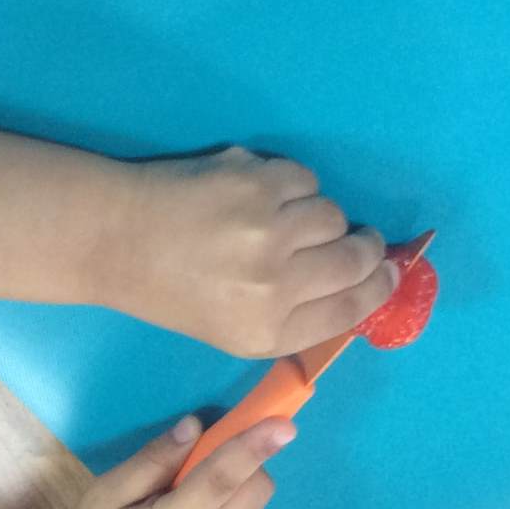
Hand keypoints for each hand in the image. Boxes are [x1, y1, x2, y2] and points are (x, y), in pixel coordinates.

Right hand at [35, 414, 288, 508]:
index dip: (254, 448)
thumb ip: (151, 462)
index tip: (284, 425)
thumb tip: (194, 427)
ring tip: (177, 504)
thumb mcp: (102, 499)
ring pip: (248, 508)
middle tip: (206, 455)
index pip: (223, 479)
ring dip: (228, 490)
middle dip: (247, 461)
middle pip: (256, 490)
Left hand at [101, 147, 397, 357]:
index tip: (390, 271)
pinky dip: (292, 185)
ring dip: (320, 215)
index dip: (379, 286)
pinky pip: (305, 178)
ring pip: (333, 214)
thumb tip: (365, 281)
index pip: (352, 308)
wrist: (119, 239)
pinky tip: (260, 195)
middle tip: (361, 239)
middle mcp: (273, 283)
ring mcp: (266, 228)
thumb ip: (298, 313)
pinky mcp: (255, 181)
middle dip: (367, 247)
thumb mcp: (235, 327)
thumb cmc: (175, 290)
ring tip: (287, 219)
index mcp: (266, 330)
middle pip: (355, 259)